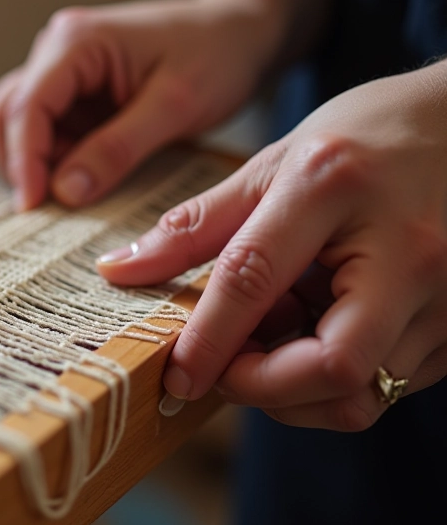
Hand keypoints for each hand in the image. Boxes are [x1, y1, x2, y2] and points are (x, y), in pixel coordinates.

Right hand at [0, 0, 279, 210]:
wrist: (239, 32)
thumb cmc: (216, 54)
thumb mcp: (174, 106)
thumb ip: (117, 148)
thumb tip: (65, 193)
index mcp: (76, 42)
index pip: (27, 107)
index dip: (24, 161)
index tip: (33, 207)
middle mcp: (56, 50)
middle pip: (6, 115)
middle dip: (22, 165)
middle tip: (50, 211)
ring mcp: (60, 71)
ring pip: (15, 124)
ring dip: (33, 163)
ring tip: (70, 193)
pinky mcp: (71, 93)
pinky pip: (42, 131)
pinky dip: (51, 159)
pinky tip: (82, 177)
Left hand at [98, 60, 446, 430]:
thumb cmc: (369, 135)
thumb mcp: (275, 163)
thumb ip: (197, 225)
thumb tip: (119, 269)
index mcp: (334, 186)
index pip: (255, 280)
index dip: (207, 339)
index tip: (175, 377)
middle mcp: (405, 247)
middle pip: (332, 366)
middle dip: (264, 388)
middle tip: (226, 370)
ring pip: (365, 389)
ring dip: (299, 387)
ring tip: (275, 340)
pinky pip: (392, 380)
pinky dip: (338, 376)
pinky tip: (320, 333)